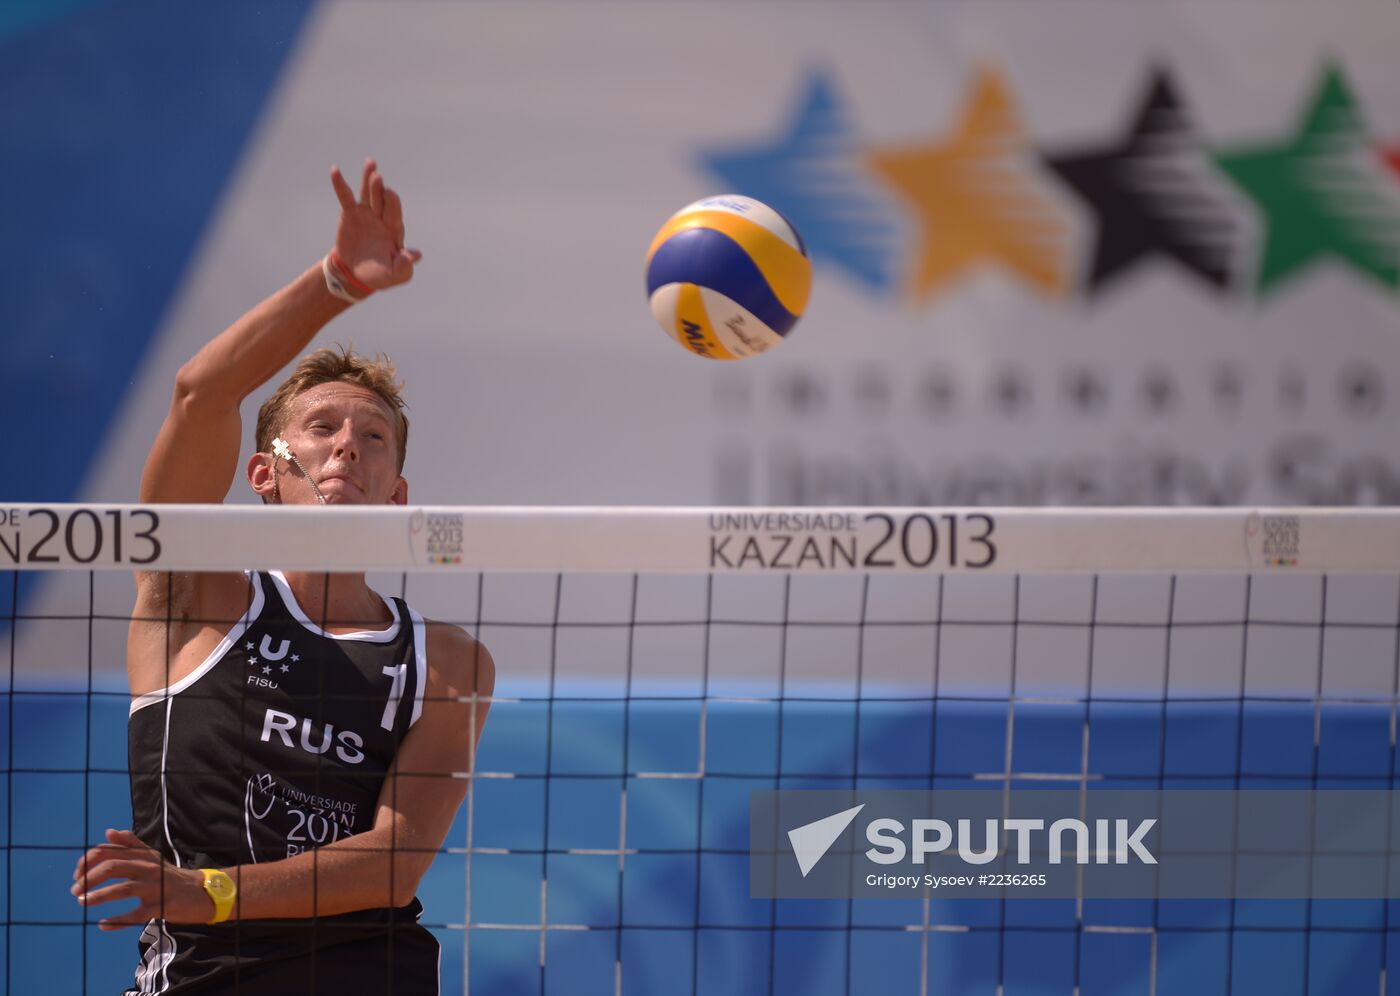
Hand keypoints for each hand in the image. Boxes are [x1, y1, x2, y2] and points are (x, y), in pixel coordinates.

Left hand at [71, 828, 213, 929]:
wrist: (202, 892)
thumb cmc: (171, 876)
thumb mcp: (153, 856)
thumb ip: (131, 844)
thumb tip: (109, 832)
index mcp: (144, 855)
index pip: (110, 851)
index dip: (88, 861)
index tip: (77, 874)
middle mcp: (149, 868)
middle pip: (114, 867)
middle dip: (89, 878)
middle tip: (75, 891)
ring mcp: (155, 887)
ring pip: (122, 889)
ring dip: (98, 896)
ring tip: (82, 902)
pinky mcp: (161, 907)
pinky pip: (135, 914)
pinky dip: (117, 921)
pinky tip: (103, 924)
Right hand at [329, 158, 423, 290]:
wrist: (356, 274)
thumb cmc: (380, 275)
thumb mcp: (394, 275)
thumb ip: (405, 266)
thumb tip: (417, 255)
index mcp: (394, 230)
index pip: (395, 213)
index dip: (392, 203)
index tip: (389, 193)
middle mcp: (382, 218)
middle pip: (382, 200)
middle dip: (379, 189)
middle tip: (378, 177)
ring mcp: (366, 214)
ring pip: (368, 194)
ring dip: (368, 179)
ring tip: (370, 163)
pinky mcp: (350, 214)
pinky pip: (345, 197)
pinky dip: (340, 184)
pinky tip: (335, 170)